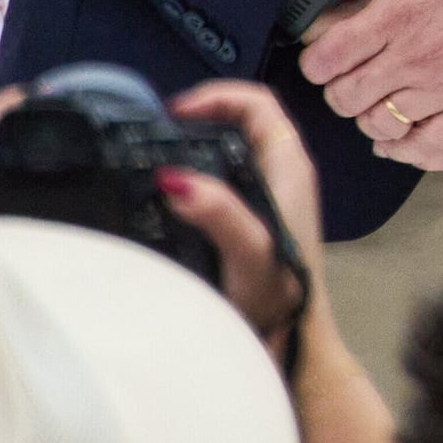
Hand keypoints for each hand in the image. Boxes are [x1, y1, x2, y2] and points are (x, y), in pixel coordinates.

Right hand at [157, 80, 332, 351]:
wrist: (292, 346)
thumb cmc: (277, 298)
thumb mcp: (249, 251)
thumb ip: (220, 212)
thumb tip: (173, 178)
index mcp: (290, 166)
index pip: (258, 103)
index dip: (218, 96)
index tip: (173, 112)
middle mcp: (284, 174)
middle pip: (241, 122)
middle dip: (200, 118)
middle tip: (152, 134)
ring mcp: (271, 198)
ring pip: (232, 151)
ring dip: (196, 148)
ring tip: (150, 160)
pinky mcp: (257, 221)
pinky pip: (225, 181)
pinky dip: (197, 177)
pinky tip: (167, 199)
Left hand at [293, 0, 442, 163]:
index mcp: (398, 13)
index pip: (326, 61)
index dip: (314, 61)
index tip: (323, 53)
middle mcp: (417, 56)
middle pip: (346, 99)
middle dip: (337, 89)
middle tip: (348, 75)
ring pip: (381, 124)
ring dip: (371, 113)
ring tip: (379, 95)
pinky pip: (430, 142)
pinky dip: (411, 140)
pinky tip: (409, 121)